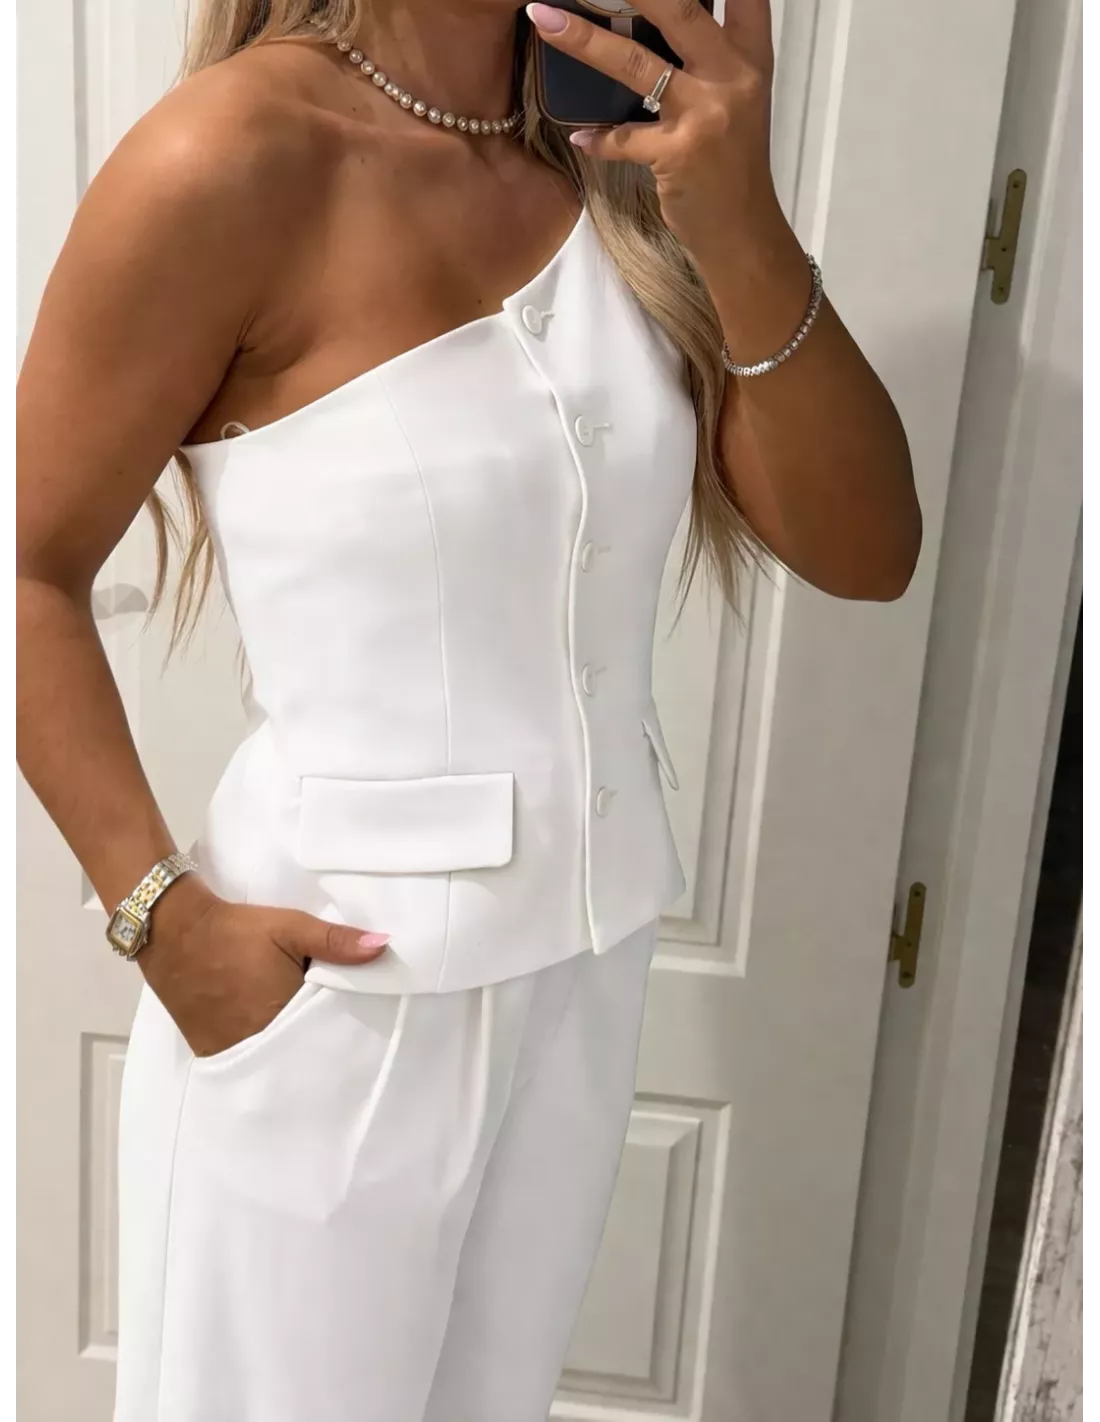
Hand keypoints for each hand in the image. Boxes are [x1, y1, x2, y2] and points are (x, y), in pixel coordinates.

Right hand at [137, 874, 388, 1056]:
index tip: (359, 1024)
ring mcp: (231, 1049)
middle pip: (299, 1051)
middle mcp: (257, 1041)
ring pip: (272, 1059)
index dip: (342, 1029)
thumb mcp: (290, 927)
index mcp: (282, 1014)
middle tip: (338, 1034)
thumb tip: (384, 946)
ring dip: (289, 1050)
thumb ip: (336, 942)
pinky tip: (274, 1042)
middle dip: (317, 1043)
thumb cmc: (237, 930)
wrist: (174, 931)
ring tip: (310, 1040)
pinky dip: (261, 1054)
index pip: (325, 1033)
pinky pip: (246, 1060)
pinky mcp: (209, 1049)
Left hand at [526, 0, 784, 267]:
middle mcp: (733, 78)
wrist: (744, 233)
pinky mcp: (679, 155)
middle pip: (680, 9)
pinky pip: (623, 138)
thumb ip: (705, 59)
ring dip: (584, 39)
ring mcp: (706, 116)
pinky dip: (598, 136)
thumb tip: (656, 18)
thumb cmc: (731, 167)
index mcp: (750, 58)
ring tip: (543, 18)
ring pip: (637, 65)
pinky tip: (579, 132)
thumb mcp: (734, 102)